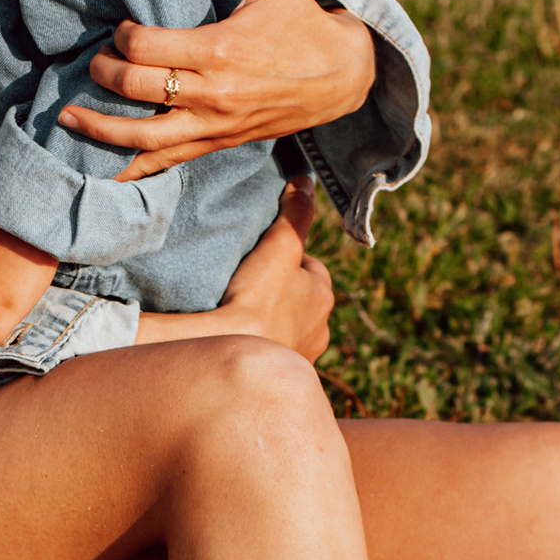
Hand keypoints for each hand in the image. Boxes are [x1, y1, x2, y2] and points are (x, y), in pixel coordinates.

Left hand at [57, 0, 376, 181]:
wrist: (341, 76)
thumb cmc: (301, 20)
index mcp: (220, 50)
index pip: (145, 47)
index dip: (121, 36)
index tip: (121, 28)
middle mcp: (213, 93)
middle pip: (136, 89)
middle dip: (103, 72)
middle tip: (94, 61)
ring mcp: (215, 124)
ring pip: (144, 137)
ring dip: (100, 129)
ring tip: (66, 118)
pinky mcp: (219, 143)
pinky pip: (168, 161)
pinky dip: (133, 167)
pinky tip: (103, 169)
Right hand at [207, 182, 334, 361]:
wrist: (236, 362)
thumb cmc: (258, 302)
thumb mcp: (279, 247)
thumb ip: (295, 214)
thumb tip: (306, 181)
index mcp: (323, 297)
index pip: (310, 269)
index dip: (288, 260)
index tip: (262, 258)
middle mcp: (319, 331)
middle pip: (299, 301)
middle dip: (280, 293)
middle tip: (246, 284)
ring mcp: (298, 358)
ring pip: (284, 328)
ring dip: (268, 321)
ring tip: (236, 312)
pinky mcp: (276, 377)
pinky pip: (268, 353)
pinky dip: (257, 345)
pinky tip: (236, 340)